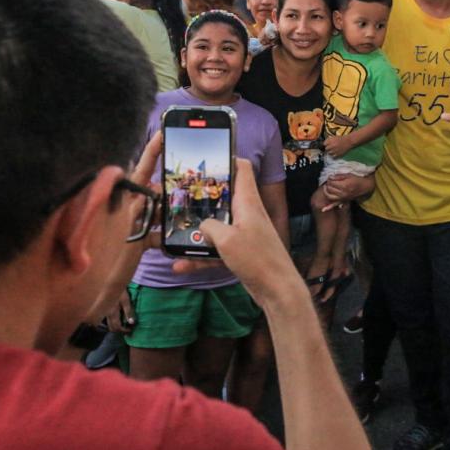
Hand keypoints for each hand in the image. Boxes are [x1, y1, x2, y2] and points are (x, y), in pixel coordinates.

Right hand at [104, 290, 135, 333]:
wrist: (113, 284)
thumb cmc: (120, 292)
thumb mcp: (126, 301)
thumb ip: (128, 312)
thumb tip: (131, 322)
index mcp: (113, 313)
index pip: (117, 327)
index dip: (123, 330)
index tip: (130, 330)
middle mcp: (107, 314)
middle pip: (111, 327)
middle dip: (118, 330)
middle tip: (126, 329)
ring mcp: (105, 312)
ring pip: (108, 324)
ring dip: (114, 326)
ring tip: (122, 324)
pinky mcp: (104, 309)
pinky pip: (107, 319)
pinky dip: (112, 321)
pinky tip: (117, 318)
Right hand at [174, 159, 302, 306]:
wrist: (278, 291)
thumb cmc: (257, 259)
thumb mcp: (226, 239)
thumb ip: (209, 226)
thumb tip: (202, 224)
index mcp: (248, 202)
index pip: (242, 168)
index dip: (226, 158)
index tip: (205, 159)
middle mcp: (247, 213)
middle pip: (224, 197)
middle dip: (201, 197)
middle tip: (178, 196)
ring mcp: (244, 233)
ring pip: (216, 226)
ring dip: (197, 231)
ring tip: (171, 233)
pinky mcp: (241, 252)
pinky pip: (216, 250)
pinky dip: (201, 256)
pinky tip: (180, 266)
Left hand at [322, 172, 374, 202]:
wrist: (364, 187)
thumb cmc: (357, 180)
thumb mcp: (349, 175)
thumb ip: (339, 176)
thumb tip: (330, 177)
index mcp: (344, 186)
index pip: (332, 183)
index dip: (329, 179)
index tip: (330, 177)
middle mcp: (343, 193)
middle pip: (330, 189)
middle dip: (328, 184)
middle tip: (330, 181)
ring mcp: (343, 198)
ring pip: (330, 196)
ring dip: (326, 192)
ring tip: (326, 188)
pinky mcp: (343, 201)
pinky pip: (335, 205)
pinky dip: (329, 207)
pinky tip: (323, 210)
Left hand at [324, 134, 355, 158]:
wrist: (349, 141)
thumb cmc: (341, 138)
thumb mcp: (334, 137)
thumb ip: (329, 139)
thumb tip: (324, 143)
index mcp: (331, 141)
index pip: (324, 144)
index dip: (325, 144)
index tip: (327, 144)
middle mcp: (332, 146)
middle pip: (326, 149)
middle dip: (328, 148)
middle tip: (331, 147)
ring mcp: (335, 151)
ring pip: (329, 153)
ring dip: (330, 151)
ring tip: (334, 150)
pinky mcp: (338, 154)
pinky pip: (333, 156)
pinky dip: (333, 155)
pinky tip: (335, 152)